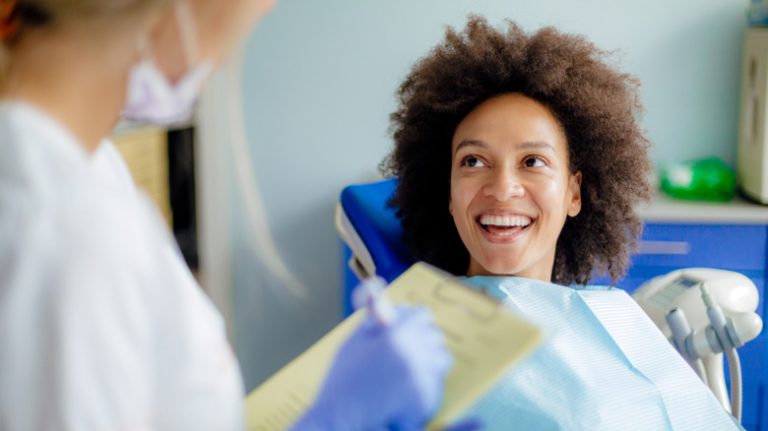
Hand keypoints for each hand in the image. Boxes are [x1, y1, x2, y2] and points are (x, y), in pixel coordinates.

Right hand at [290, 305, 451, 429]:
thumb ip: (372, 315)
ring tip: (405, 377)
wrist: (339, 419)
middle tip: (402, 358)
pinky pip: (437, 386)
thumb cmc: (342, 380)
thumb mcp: (354, 340)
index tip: (405, 332)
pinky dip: (425, 389)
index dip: (413, 322)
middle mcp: (413, 351)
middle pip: (435, 337)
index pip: (422, 315)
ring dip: (429, 364)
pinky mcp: (426, 400)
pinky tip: (405, 395)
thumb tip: (376, 287)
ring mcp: (422, 377)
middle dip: (423, 343)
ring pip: (441, 360)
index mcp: (395, 332)